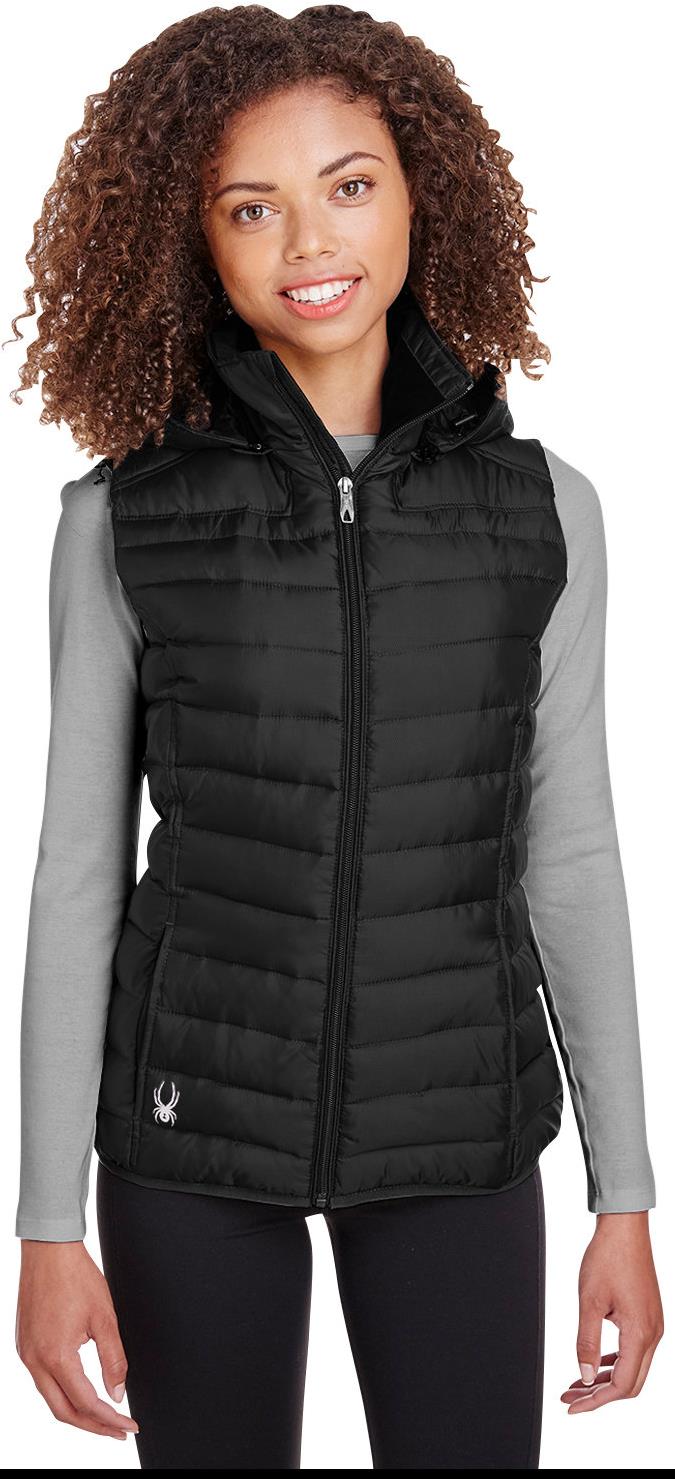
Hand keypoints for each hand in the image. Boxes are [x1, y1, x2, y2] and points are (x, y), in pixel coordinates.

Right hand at [15, 1239, 139, 1440]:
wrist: (49, 1249)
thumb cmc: (76, 1276)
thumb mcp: (104, 1318)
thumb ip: (113, 1360)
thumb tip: (117, 1393)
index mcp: (56, 1355)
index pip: (86, 1403)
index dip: (110, 1419)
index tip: (129, 1425)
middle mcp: (35, 1360)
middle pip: (64, 1411)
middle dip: (93, 1426)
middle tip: (118, 1431)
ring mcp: (26, 1353)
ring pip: (51, 1399)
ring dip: (77, 1411)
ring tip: (103, 1416)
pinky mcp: (24, 1345)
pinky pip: (42, 1381)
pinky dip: (63, 1392)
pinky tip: (80, 1391)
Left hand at [561, 1211, 663, 1412]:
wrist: (625, 1229)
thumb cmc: (608, 1258)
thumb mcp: (590, 1302)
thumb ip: (586, 1343)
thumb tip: (584, 1377)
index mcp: (639, 1333)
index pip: (621, 1385)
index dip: (596, 1401)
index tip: (573, 1406)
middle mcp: (652, 1334)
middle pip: (630, 1383)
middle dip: (599, 1395)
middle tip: (570, 1397)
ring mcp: (653, 1326)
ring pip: (632, 1368)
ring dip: (605, 1379)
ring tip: (577, 1383)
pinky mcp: (648, 1317)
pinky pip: (634, 1351)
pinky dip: (614, 1363)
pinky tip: (595, 1363)